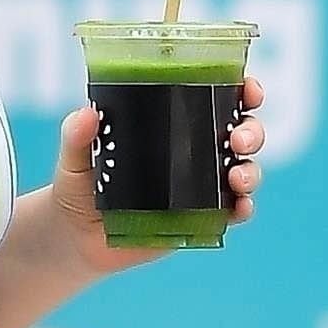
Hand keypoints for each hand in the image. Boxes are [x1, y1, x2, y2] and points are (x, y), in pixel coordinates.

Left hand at [41, 72, 267, 282]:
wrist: (76, 238)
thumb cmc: (79, 187)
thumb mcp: (75, 158)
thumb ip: (77, 136)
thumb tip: (85, 114)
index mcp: (173, 124)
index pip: (218, 98)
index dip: (242, 91)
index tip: (248, 89)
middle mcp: (195, 151)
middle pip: (242, 133)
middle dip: (251, 131)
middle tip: (238, 138)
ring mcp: (201, 186)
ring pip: (244, 171)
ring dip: (251, 170)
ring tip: (236, 176)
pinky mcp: (200, 220)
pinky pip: (232, 213)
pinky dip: (243, 209)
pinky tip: (240, 208)